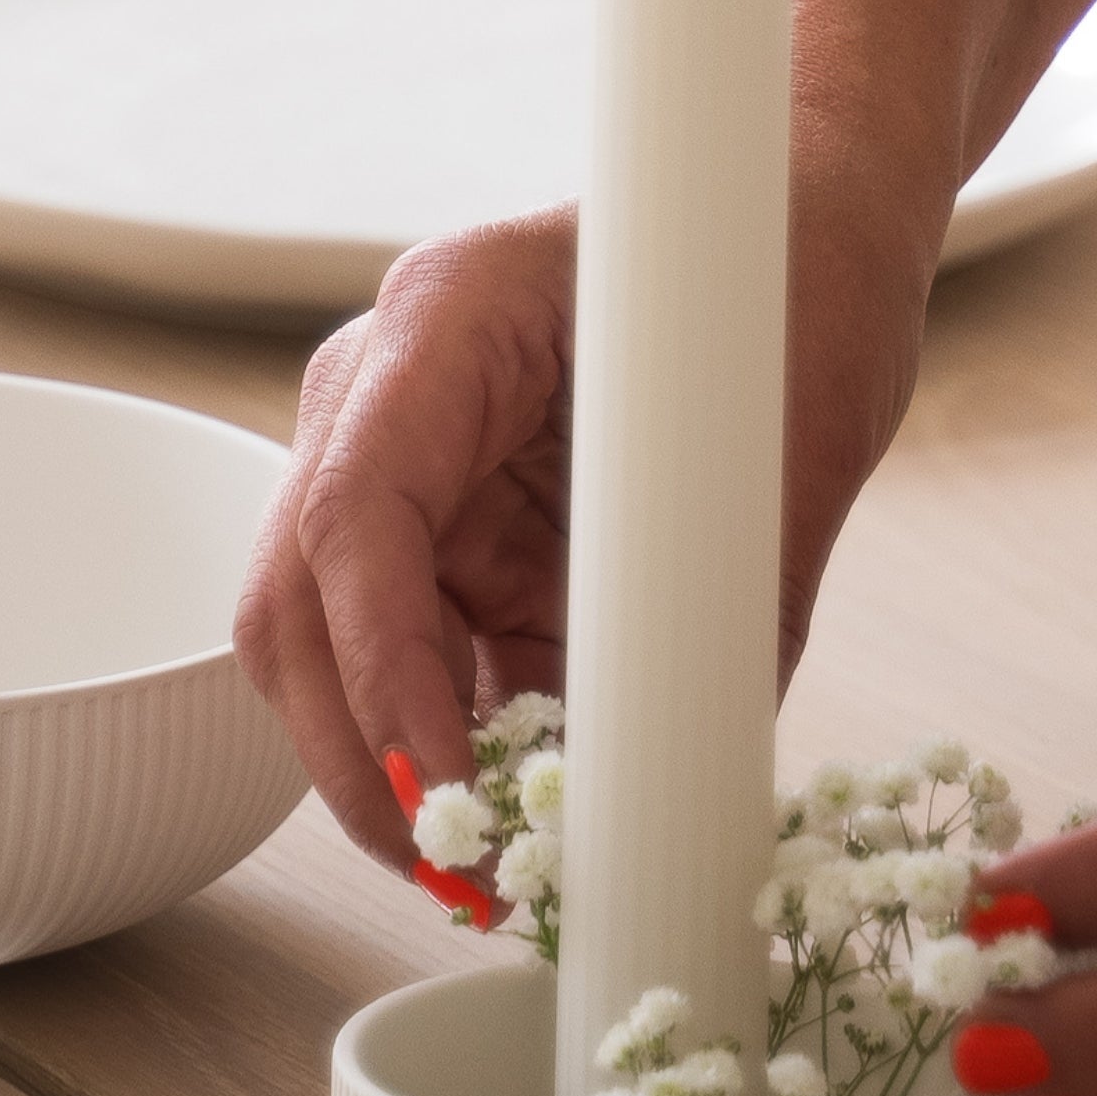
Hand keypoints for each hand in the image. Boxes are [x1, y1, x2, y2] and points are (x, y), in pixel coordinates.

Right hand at [235, 202, 933, 884]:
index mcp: (446, 319)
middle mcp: (386, 391)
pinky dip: (455, 748)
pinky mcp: (447, 532)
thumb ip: (727, 597)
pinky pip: (414, 659)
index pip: (354, 516)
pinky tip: (529, 816)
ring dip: (397, 768)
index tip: (444, 791)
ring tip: (503, 873)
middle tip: (461, 877)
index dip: (380, 673)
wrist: (799, 219)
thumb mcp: (779, 431)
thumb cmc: (787, 277)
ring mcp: (403, 463)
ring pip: (330, 648)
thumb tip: (691, 781)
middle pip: (297, 600)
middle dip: (358, 757)